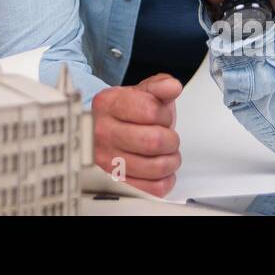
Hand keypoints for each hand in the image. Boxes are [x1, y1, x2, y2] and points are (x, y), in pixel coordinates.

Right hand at [92, 74, 181, 197]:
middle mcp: (102, 132)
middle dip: (171, 139)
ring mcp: (106, 159)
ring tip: (165, 153)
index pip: (149, 110)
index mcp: (107, 104)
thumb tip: (172, 87)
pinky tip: (159, 170)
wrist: (106, 129)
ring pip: (155, 167)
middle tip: (168, 137)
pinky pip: (152, 189)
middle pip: (154, 141)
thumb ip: (159, 85)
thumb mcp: (142, 92)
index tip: (161, 116)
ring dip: (170, 160)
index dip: (164, 114)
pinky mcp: (116, 182)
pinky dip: (165, 180)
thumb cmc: (126, 112)